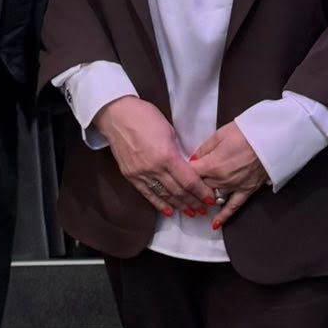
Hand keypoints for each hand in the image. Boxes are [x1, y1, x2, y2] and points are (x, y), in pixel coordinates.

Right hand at [93, 97, 213, 217]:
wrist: (116, 115)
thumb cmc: (144, 117)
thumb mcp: (168, 131)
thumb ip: (177, 152)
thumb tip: (187, 166)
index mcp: (166, 156)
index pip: (188, 181)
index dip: (201, 192)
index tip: (210, 198)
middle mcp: (154, 168)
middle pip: (178, 191)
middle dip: (193, 202)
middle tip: (203, 209)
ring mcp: (140, 174)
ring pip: (164, 196)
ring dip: (179, 206)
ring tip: (190, 213)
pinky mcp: (130, 176)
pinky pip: (147, 194)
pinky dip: (159, 204)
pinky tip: (168, 211)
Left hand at [191, 122, 268, 227]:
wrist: (271, 138)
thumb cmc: (246, 132)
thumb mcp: (220, 135)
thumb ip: (203, 149)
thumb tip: (192, 159)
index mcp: (212, 164)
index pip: (190, 174)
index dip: (182, 172)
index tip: (179, 171)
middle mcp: (220, 179)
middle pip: (199, 187)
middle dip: (191, 187)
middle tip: (185, 187)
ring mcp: (233, 186)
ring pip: (212, 197)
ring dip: (202, 200)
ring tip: (194, 202)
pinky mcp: (246, 190)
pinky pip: (233, 207)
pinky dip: (223, 217)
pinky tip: (214, 225)